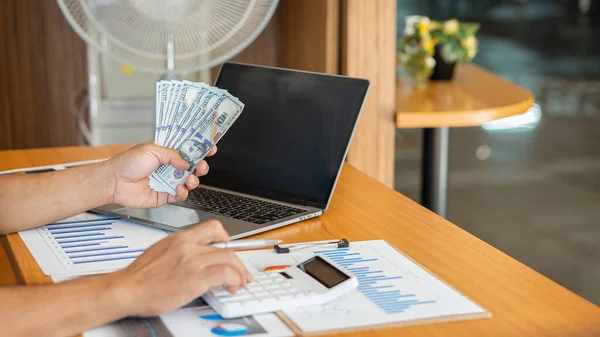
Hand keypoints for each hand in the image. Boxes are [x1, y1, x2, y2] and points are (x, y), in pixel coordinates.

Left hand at [104, 142, 216, 207]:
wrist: (115, 182)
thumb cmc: (128, 163)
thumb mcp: (151, 150)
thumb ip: (172, 155)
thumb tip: (187, 162)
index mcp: (167, 153)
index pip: (188, 149)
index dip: (200, 149)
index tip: (211, 148)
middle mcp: (169, 167)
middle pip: (193, 167)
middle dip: (201, 166)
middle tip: (202, 166)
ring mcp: (168, 181)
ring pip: (190, 181)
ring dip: (194, 180)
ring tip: (189, 179)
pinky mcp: (165, 195)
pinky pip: (180, 195)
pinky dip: (183, 192)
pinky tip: (178, 188)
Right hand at [111, 220, 251, 316]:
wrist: (126, 289)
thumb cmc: (139, 278)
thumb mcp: (160, 254)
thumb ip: (179, 252)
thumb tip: (194, 260)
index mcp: (179, 239)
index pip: (211, 227)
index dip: (226, 238)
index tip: (230, 249)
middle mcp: (187, 246)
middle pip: (225, 246)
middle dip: (237, 261)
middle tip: (240, 272)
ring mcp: (192, 260)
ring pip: (229, 258)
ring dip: (239, 272)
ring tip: (239, 282)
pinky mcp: (195, 277)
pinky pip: (225, 273)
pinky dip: (233, 280)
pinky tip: (231, 287)